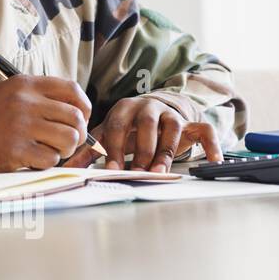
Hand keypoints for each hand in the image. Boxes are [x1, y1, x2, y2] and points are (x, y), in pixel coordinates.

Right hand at [0, 75, 90, 172]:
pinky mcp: (17, 150)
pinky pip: (51, 159)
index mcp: (25, 85)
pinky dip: (46, 163)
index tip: (81, 118)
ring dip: (64, 150)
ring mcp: (21, 126)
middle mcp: (25, 102)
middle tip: (65, 143)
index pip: (71, 89)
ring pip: (69, 139)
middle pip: (75, 118)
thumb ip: (37, 96)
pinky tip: (32, 159)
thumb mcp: (7, 93)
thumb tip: (73, 111)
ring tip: (49, 151)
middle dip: (77, 134)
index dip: (84, 106)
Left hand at [88, 96, 222, 170]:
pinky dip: (211, 145)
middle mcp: (148, 107)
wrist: (156, 110)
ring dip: (167, 151)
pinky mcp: (191, 123)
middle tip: (137, 173)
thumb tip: (65, 169)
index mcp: (123, 108)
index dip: (114, 147)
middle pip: (146, 125)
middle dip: (141, 151)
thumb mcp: (108, 135)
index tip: (113, 169)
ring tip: (161, 171)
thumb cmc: (127, 127)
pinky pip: (205, 130)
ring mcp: (171, 114)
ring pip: (172, 128)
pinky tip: (213, 161)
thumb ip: (89, 151)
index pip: (117, 125)